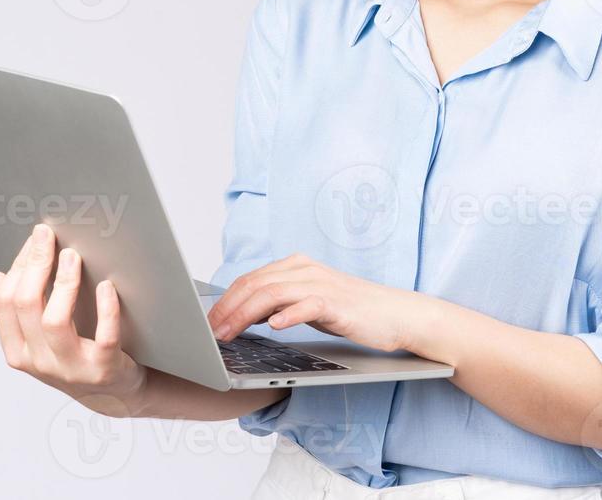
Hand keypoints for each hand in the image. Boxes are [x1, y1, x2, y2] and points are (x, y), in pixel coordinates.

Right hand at [0, 223, 146, 416]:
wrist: (113, 393)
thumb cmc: (76, 356)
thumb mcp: (40, 339)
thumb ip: (19, 312)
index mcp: (18, 351)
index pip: (5, 304)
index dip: (17, 267)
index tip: (33, 239)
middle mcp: (39, 362)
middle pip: (26, 306)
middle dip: (35, 265)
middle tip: (48, 236)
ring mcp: (71, 368)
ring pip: (55, 321)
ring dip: (63, 283)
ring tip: (72, 255)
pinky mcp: (103, 369)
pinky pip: (103, 337)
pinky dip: (106, 309)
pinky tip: (107, 286)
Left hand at [207, 253, 431, 352]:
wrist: (395, 314)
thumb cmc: (351, 311)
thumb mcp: (308, 303)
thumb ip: (281, 303)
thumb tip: (246, 315)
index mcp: (296, 266)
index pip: (250, 280)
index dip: (224, 301)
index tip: (206, 323)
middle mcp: (305, 269)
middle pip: (254, 285)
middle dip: (226, 309)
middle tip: (209, 333)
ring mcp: (321, 284)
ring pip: (272, 294)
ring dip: (244, 315)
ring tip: (228, 334)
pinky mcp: (337, 302)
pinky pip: (306, 305)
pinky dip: (287, 315)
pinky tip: (273, 327)